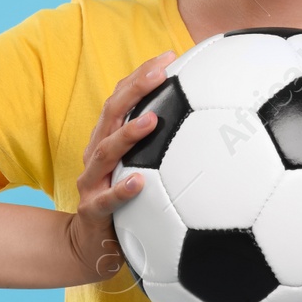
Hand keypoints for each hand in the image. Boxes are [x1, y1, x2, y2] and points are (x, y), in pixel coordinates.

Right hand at [66, 49, 175, 286]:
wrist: (92, 247)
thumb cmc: (125, 202)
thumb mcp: (143, 169)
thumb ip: (165, 146)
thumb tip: (210, 121)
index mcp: (109, 140)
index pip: (122, 98)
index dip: (141, 74)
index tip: (169, 54)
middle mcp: (98, 155)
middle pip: (111, 113)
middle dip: (134, 89)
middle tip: (160, 71)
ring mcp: (93, 182)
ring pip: (105, 152)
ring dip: (128, 135)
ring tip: (152, 120)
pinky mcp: (93, 212)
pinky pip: (106, 200)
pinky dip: (122, 190)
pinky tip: (140, 183)